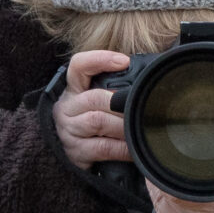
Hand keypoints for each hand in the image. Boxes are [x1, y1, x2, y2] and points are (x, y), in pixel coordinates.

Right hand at [52, 49, 130, 169]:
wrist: (76, 153)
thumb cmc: (96, 120)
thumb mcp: (98, 99)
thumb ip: (114, 86)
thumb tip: (147, 78)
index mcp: (73, 88)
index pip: (79, 65)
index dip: (100, 59)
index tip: (125, 62)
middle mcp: (66, 107)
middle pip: (95, 98)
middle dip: (120, 103)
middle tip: (140, 106)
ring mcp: (68, 131)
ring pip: (97, 121)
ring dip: (123, 125)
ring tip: (138, 127)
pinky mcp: (75, 153)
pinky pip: (103, 148)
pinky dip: (122, 148)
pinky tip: (133, 148)